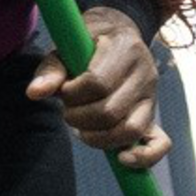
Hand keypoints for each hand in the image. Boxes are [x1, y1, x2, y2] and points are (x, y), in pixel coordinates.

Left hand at [33, 10, 170, 170]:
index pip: (98, 83)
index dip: (73, 94)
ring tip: (83, 130)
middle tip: (69, 111)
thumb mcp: (67, 47)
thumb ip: (51, 70)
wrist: (119, 35)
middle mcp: (145, 73)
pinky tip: (121, 159)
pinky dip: (143, 157)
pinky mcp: (152, 115)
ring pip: (129, 130)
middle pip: (110, 111)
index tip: (64, 91)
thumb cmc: (89, 43)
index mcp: (125, 48)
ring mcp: (152, 96)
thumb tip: (34, 93)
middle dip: (80, 118)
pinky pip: (160, 143)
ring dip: (99, 138)